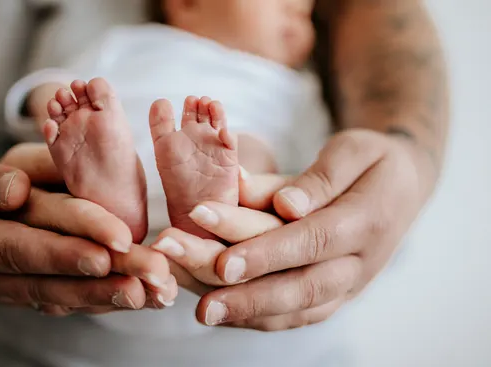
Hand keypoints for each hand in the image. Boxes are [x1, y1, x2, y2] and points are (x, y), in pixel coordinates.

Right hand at [1, 143, 177, 309]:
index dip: (66, 248)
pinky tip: (139, 297)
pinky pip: (63, 298)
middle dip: (106, 276)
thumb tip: (15, 190)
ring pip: (62, 295)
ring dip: (110, 295)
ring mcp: (7, 288)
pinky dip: (101, 299)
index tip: (114, 244)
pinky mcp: (25, 290)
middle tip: (153, 273)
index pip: (20, 244)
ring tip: (155, 292)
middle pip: (50, 277)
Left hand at [158, 130, 433, 329]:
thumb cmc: (370, 161)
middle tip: (204, 308)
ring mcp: (349, 286)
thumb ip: (319, 178)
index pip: (312, 241)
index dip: (267, 255)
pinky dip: (258, 319)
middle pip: (302, 288)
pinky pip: (297, 316)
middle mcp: (360, 263)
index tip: (223, 263)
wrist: (403, 188)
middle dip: (250, 299)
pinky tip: (222, 315)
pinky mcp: (334, 296)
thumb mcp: (353, 150)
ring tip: (203, 313)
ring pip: (297, 310)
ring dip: (247, 314)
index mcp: (368, 221)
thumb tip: (286, 205)